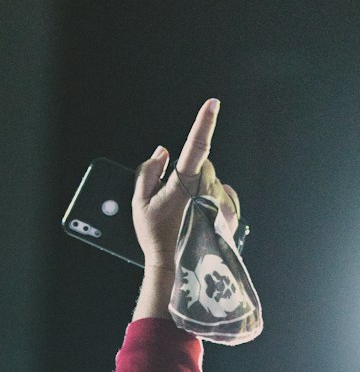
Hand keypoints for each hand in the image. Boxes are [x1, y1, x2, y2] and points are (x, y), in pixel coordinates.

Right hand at [132, 98, 239, 268]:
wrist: (177, 269)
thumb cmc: (155, 236)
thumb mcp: (139, 203)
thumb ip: (148, 172)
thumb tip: (162, 151)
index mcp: (185, 182)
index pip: (196, 145)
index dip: (204, 121)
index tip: (213, 102)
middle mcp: (208, 188)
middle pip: (202, 164)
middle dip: (188, 173)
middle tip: (171, 197)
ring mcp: (222, 201)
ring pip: (212, 180)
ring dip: (200, 188)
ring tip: (186, 214)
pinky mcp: (231, 214)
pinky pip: (223, 195)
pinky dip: (213, 199)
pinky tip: (200, 217)